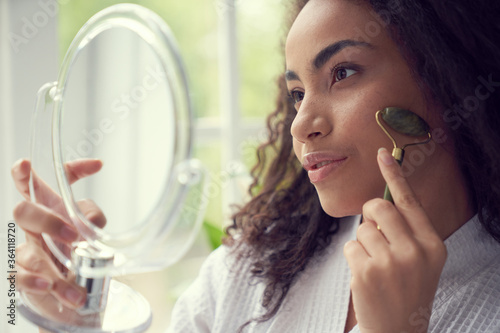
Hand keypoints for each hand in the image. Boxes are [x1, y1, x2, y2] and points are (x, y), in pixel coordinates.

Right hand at [12, 158, 105, 308]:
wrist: (70, 286)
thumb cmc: (75, 248)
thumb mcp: (90, 228)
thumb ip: (93, 218)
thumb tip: (91, 222)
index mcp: (50, 207)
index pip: (40, 185)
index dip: (42, 172)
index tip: (45, 164)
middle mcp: (34, 225)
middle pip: (24, 211)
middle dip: (47, 221)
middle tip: (73, 236)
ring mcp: (26, 249)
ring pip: (28, 250)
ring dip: (52, 265)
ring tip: (72, 277)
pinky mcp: (23, 274)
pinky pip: (19, 275)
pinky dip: (35, 281)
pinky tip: (49, 286)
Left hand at [343, 148, 446, 332]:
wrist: (397, 330)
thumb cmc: (406, 288)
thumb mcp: (421, 260)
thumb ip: (407, 231)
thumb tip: (377, 203)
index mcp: (432, 244)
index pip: (410, 202)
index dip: (394, 175)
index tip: (383, 153)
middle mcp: (415, 251)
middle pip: (378, 207)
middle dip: (370, 214)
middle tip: (373, 231)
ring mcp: (390, 263)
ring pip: (362, 227)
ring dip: (363, 241)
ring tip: (374, 263)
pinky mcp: (366, 272)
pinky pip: (350, 245)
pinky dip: (353, 256)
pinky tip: (364, 275)